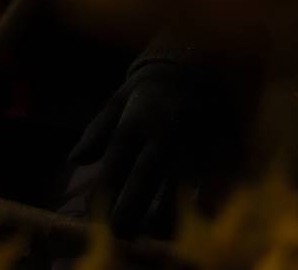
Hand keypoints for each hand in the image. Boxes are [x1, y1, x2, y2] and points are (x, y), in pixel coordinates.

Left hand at [66, 60, 209, 240]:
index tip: (98, 217)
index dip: (105, 194)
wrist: (198, 66)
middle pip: (146, 177)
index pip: (116, 162)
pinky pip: (213, 190)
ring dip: (164, 218)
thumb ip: (97, 132)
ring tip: (153, 229)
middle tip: (121, 231)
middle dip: (131, 211)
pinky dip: (197, 210)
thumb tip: (75, 159)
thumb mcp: (118, 101)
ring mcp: (196, 142)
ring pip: (180, 191)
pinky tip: (187, 217)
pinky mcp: (222, 151)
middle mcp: (166, 130)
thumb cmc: (151, 91)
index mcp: (137, 118)